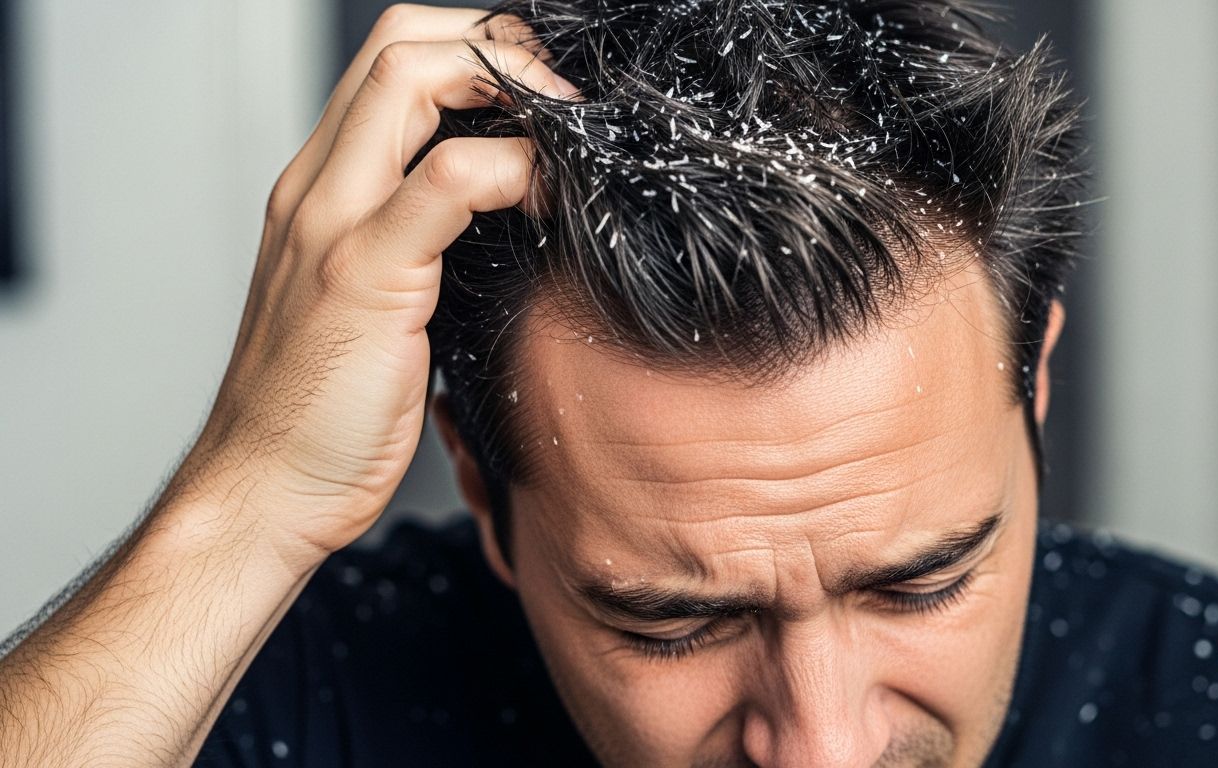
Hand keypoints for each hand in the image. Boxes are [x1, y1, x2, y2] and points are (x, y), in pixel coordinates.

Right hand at [169, 4, 577, 561]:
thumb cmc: (321, 411)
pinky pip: (448, 179)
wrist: (264, 490)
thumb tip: (500, 224)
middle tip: (560, 94)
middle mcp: (316, 189)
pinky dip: (515, 168)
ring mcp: (333, 224)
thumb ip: (414, 248)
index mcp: (319, 190)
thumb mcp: (369, 304)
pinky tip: (550, 201)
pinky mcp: (364, 275)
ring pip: (412, 79)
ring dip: (509, 84)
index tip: (539, 94)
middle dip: (495, 42)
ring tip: (564, 131)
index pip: (389, 60)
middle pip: (400, 42)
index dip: (474, 50)